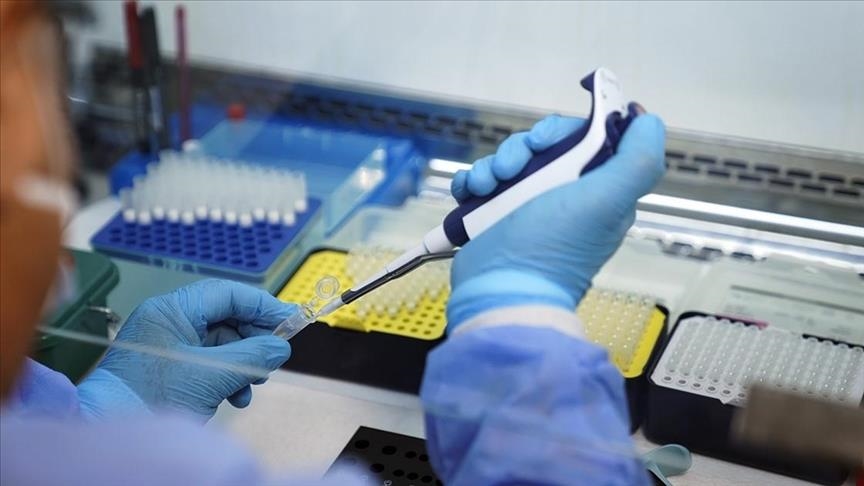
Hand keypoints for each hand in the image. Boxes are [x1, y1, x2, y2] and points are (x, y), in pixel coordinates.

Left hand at [77, 279, 295, 420]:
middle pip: (227, 318)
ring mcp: (168, 345)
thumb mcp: (213, 375)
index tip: (290, 319)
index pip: (228, 294)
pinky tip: (236, 396)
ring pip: (221, 343)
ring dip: (243, 363)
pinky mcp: (170, 368)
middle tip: (275, 356)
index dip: (263, 305)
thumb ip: (252, 355)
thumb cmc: (149, 398)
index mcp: (172, 310)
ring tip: (254, 383)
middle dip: (254, 339)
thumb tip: (280, 347)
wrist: (108, 428)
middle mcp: (169, 321)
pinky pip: (209, 363)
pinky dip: (228, 376)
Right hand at [448, 112, 664, 323]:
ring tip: (486, 187)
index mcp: (598, 191)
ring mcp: (527, 208)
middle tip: (510, 169)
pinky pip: (483, 182)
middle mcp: (564, 197)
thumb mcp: (608, 200)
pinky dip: (472, 181)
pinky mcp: (495, 217)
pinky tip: (469, 192)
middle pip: (543, 147)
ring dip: (492, 165)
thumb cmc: (554, 248)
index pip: (586, 139)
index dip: (562, 131)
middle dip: (521, 149)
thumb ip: (639, 158)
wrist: (501, 290)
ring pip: (510, 162)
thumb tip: (646, 120)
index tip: (544, 142)